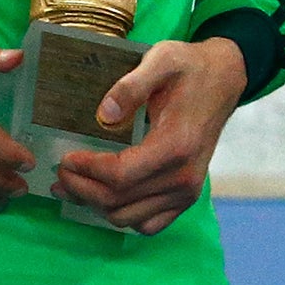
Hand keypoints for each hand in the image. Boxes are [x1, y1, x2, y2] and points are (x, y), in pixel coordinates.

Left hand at [54, 38, 248, 234]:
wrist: (224, 79)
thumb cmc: (189, 68)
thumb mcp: (161, 60)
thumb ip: (131, 85)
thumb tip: (104, 114)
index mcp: (176, 145)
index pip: (120, 176)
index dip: (86, 171)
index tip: (65, 158)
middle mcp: (184, 177)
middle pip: (118, 202)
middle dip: (82, 190)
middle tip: (60, 172)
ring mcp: (187, 191)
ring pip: (128, 218)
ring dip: (96, 206)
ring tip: (75, 185)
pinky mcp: (187, 196)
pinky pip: (149, 225)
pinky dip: (123, 216)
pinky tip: (107, 197)